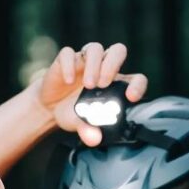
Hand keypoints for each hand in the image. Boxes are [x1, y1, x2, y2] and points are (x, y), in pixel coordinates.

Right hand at [30, 41, 148, 146]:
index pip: (135, 78)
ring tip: (88, 85)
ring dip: (94, 65)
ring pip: (96, 48)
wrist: (50, 107)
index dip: (138, 85)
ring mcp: (85, 61)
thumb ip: (89, 130)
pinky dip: (69, 65)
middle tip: (103, 85)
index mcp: (116, 84)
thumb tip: (94, 139)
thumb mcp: (81, 124)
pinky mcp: (67, 59)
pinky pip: (69, 53)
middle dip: (112, 65)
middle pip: (118, 51)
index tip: (131, 96)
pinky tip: (67, 80)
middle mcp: (103, 68)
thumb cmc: (74, 113)